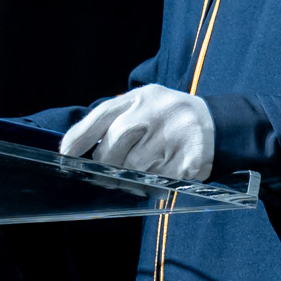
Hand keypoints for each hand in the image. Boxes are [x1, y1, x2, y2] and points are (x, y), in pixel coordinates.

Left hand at [59, 84, 213, 180]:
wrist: (216, 123)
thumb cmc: (166, 118)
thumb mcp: (142, 106)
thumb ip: (114, 121)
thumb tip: (76, 148)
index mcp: (140, 97)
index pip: (102, 115)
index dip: (80, 136)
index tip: (65, 155)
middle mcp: (156, 111)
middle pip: (115, 144)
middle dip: (108, 164)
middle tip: (109, 174)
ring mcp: (175, 133)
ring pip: (136, 167)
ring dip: (133, 176)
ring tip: (143, 170)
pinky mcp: (191, 157)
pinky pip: (160, 180)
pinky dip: (156, 184)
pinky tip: (162, 173)